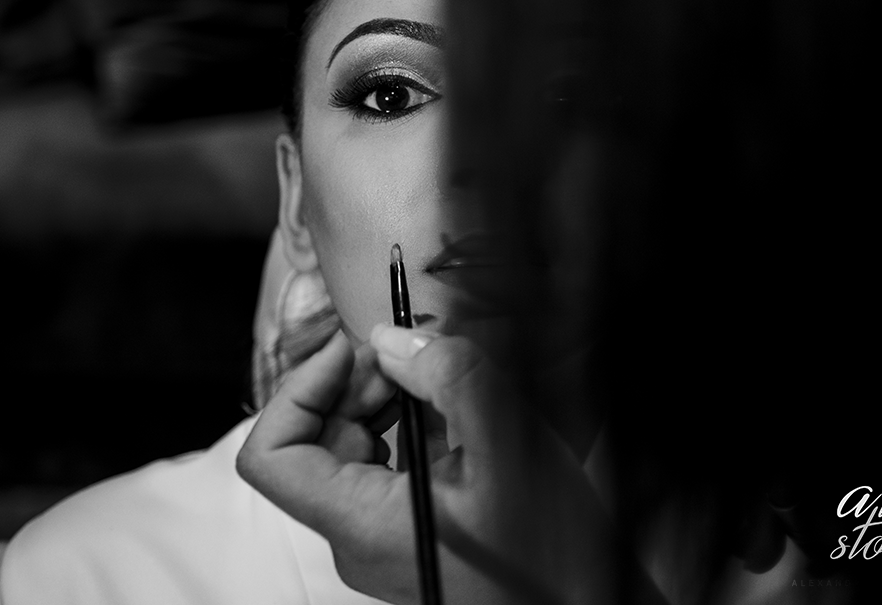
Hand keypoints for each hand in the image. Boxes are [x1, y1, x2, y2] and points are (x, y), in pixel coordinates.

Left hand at [237, 325, 624, 604]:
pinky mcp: (404, 522)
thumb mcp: (512, 452)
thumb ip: (452, 382)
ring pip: (347, 444)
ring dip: (381, 396)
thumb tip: (393, 338)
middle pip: (312, 438)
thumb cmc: (550, 551)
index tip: (351, 351)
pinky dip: (405, 420)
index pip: (269, 456)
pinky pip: (381, 459)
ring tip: (435, 376)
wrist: (577, 601)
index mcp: (361, 523)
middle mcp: (356, 532)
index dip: (299, 389)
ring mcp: (378, 530)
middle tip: (410, 352)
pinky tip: (449, 408)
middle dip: (353, 382)